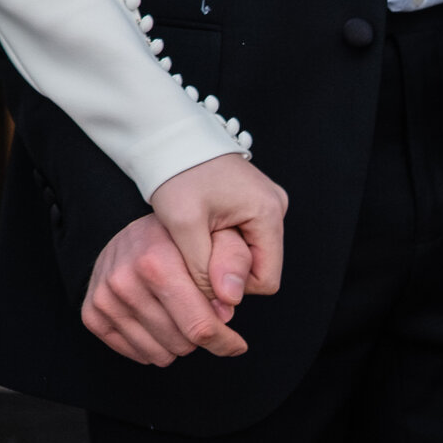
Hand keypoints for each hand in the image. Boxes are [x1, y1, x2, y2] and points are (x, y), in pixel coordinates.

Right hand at [82, 215, 253, 365]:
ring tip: (177, 315)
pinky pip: (134, 354)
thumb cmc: (182, 238)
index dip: (227, 342)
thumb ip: (232, 265)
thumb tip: (227, 309)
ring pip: (158, 355)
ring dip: (175, 342)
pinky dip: (151, 346)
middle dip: (199, 335)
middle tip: (199, 313)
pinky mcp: (92, 312)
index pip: (201, 327)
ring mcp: (104, 298)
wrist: (133, 230)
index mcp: (156, 262)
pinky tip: (156, 322)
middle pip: (182, 344)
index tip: (237, 344)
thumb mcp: (217, 236)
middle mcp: (124, 281)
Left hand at [149, 150, 287, 305]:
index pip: (267, 280)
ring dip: (219, 254)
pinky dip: (218, 241)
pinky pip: (241, 238)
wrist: (166, 136)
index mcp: (268, 211)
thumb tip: (226, 306)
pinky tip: (198, 226)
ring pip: (248, 254)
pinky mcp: (249, 202)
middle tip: (193, 244)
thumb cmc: (175, 173)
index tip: (202, 265)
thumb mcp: (184, 224)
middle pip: (258, 267)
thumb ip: (204, 268)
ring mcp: (264, 204)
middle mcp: (275, 207)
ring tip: (194, 232)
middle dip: (224, 267)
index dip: (232, 284)